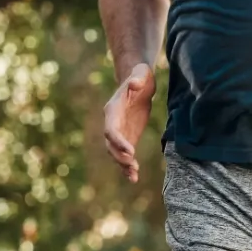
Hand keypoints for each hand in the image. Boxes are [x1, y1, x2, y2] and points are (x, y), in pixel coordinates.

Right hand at [103, 63, 156, 182]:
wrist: (139, 81)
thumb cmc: (140, 75)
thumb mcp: (141, 73)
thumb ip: (137, 78)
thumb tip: (135, 83)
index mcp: (112, 110)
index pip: (111, 129)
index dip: (118, 141)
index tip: (130, 151)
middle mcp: (112, 123)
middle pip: (110, 144)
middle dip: (119, 156)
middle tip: (133, 166)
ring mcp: (120, 132)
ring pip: (115, 153)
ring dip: (123, 165)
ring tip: (134, 175)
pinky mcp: (128, 137)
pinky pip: (125, 154)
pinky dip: (128, 166)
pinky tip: (134, 177)